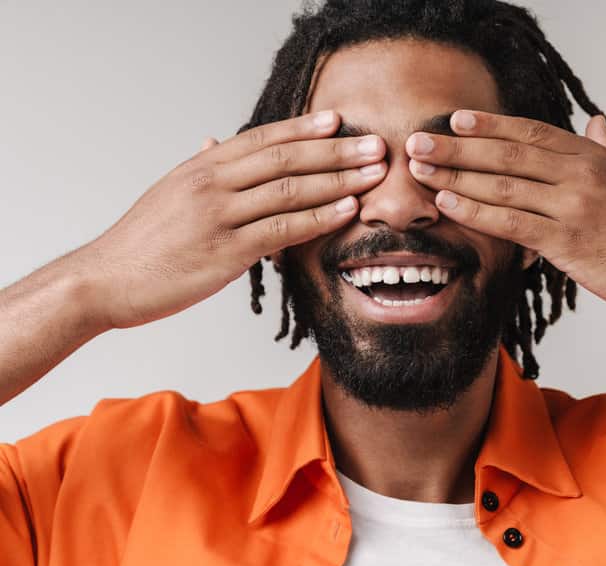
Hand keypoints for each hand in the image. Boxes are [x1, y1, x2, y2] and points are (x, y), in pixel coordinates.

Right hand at [73, 110, 386, 328]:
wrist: (105, 280)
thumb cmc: (142, 242)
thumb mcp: (169, 193)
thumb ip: (200, 168)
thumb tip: (213, 139)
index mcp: (201, 166)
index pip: (262, 138)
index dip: (303, 128)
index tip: (338, 121)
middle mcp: (211, 183)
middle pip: (285, 158)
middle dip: (336, 151)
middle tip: (376, 145)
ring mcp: (218, 216)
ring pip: (289, 189)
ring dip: (339, 181)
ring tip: (375, 174)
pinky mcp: (226, 252)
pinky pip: (282, 229)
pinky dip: (319, 217)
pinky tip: (348, 211)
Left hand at [405, 110, 605, 321]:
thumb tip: (596, 123)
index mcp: (591, 156)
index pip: (531, 132)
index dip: (490, 125)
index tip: (455, 120)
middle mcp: (580, 173)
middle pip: (507, 153)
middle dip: (458, 147)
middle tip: (419, 141)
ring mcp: (574, 206)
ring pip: (503, 185)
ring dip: (456, 177)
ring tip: (421, 171)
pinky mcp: (568, 241)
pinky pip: (511, 222)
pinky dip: (476, 211)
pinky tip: (448, 205)